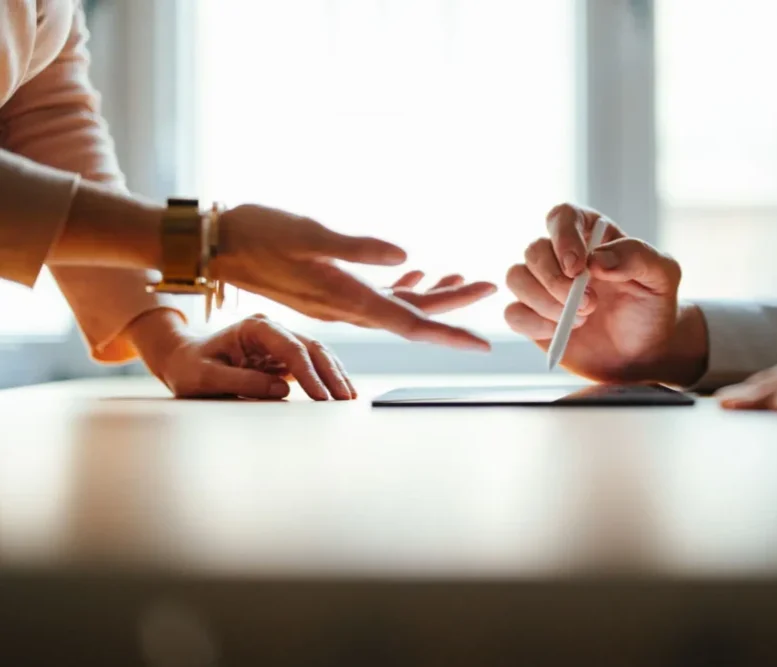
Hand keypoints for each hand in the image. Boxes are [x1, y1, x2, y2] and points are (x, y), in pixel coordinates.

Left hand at [150, 314, 356, 400]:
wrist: (183, 360)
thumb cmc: (189, 367)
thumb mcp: (205, 377)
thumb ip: (241, 381)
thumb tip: (282, 389)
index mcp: (254, 327)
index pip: (290, 347)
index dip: (309, 372)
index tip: (321, 396)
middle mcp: (272, 329)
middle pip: (312, 347)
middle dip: (331, 374)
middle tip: (344, 400)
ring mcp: (281, 341)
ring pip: (318, 354)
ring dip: (335, 375)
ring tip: (349, 398)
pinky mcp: (284, 356)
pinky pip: (313, 364)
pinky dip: (328, 377)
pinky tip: (341, 391)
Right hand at [216, 204, 491, 350]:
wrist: (217, 244)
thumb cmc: (258, 232)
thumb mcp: (309, 234)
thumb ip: (359, 249)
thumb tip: (408, 258)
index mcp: (347, 298)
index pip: (411, 323)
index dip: (450, 333)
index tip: (483, 343)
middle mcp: (347, 307)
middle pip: (413, 315)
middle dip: (454, 305)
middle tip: (488, 287)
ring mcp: (339, 300)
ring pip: (398, 306)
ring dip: (433, 296)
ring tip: (463, 280)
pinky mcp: (331, 289)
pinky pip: (377, 295)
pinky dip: (403, 286)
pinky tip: (419, 274)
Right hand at [504, 203, 706, 383]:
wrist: (644, 350)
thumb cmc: (652, 306)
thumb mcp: (662, 276)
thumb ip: (637, 256)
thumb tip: (598, 259)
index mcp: (590, 234)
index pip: (562, 217)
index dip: (563, 238)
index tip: (577, 268)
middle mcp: (560, 255)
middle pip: (534, 250)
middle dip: (557, 281)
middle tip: (589, 305)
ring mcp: (542, 285)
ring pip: (516, 278)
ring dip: (544, 303)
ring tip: (581, 320)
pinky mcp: (532, 316)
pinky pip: (513, 313)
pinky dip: (534, 324)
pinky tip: (561, 332)